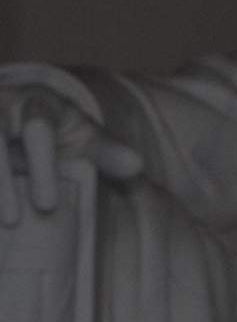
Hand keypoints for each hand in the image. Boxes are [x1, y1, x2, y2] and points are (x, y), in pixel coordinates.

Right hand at [0, 64, 141, 224]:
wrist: (21, 111)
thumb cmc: (58, 130)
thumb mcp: (84, 138)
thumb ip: (108, 152)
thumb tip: (137, 166)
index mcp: (34, 100)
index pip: (37, 128)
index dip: (42, 166)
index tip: (48, 205)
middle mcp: (0, 102)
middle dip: (1, 181)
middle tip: (12, 221)